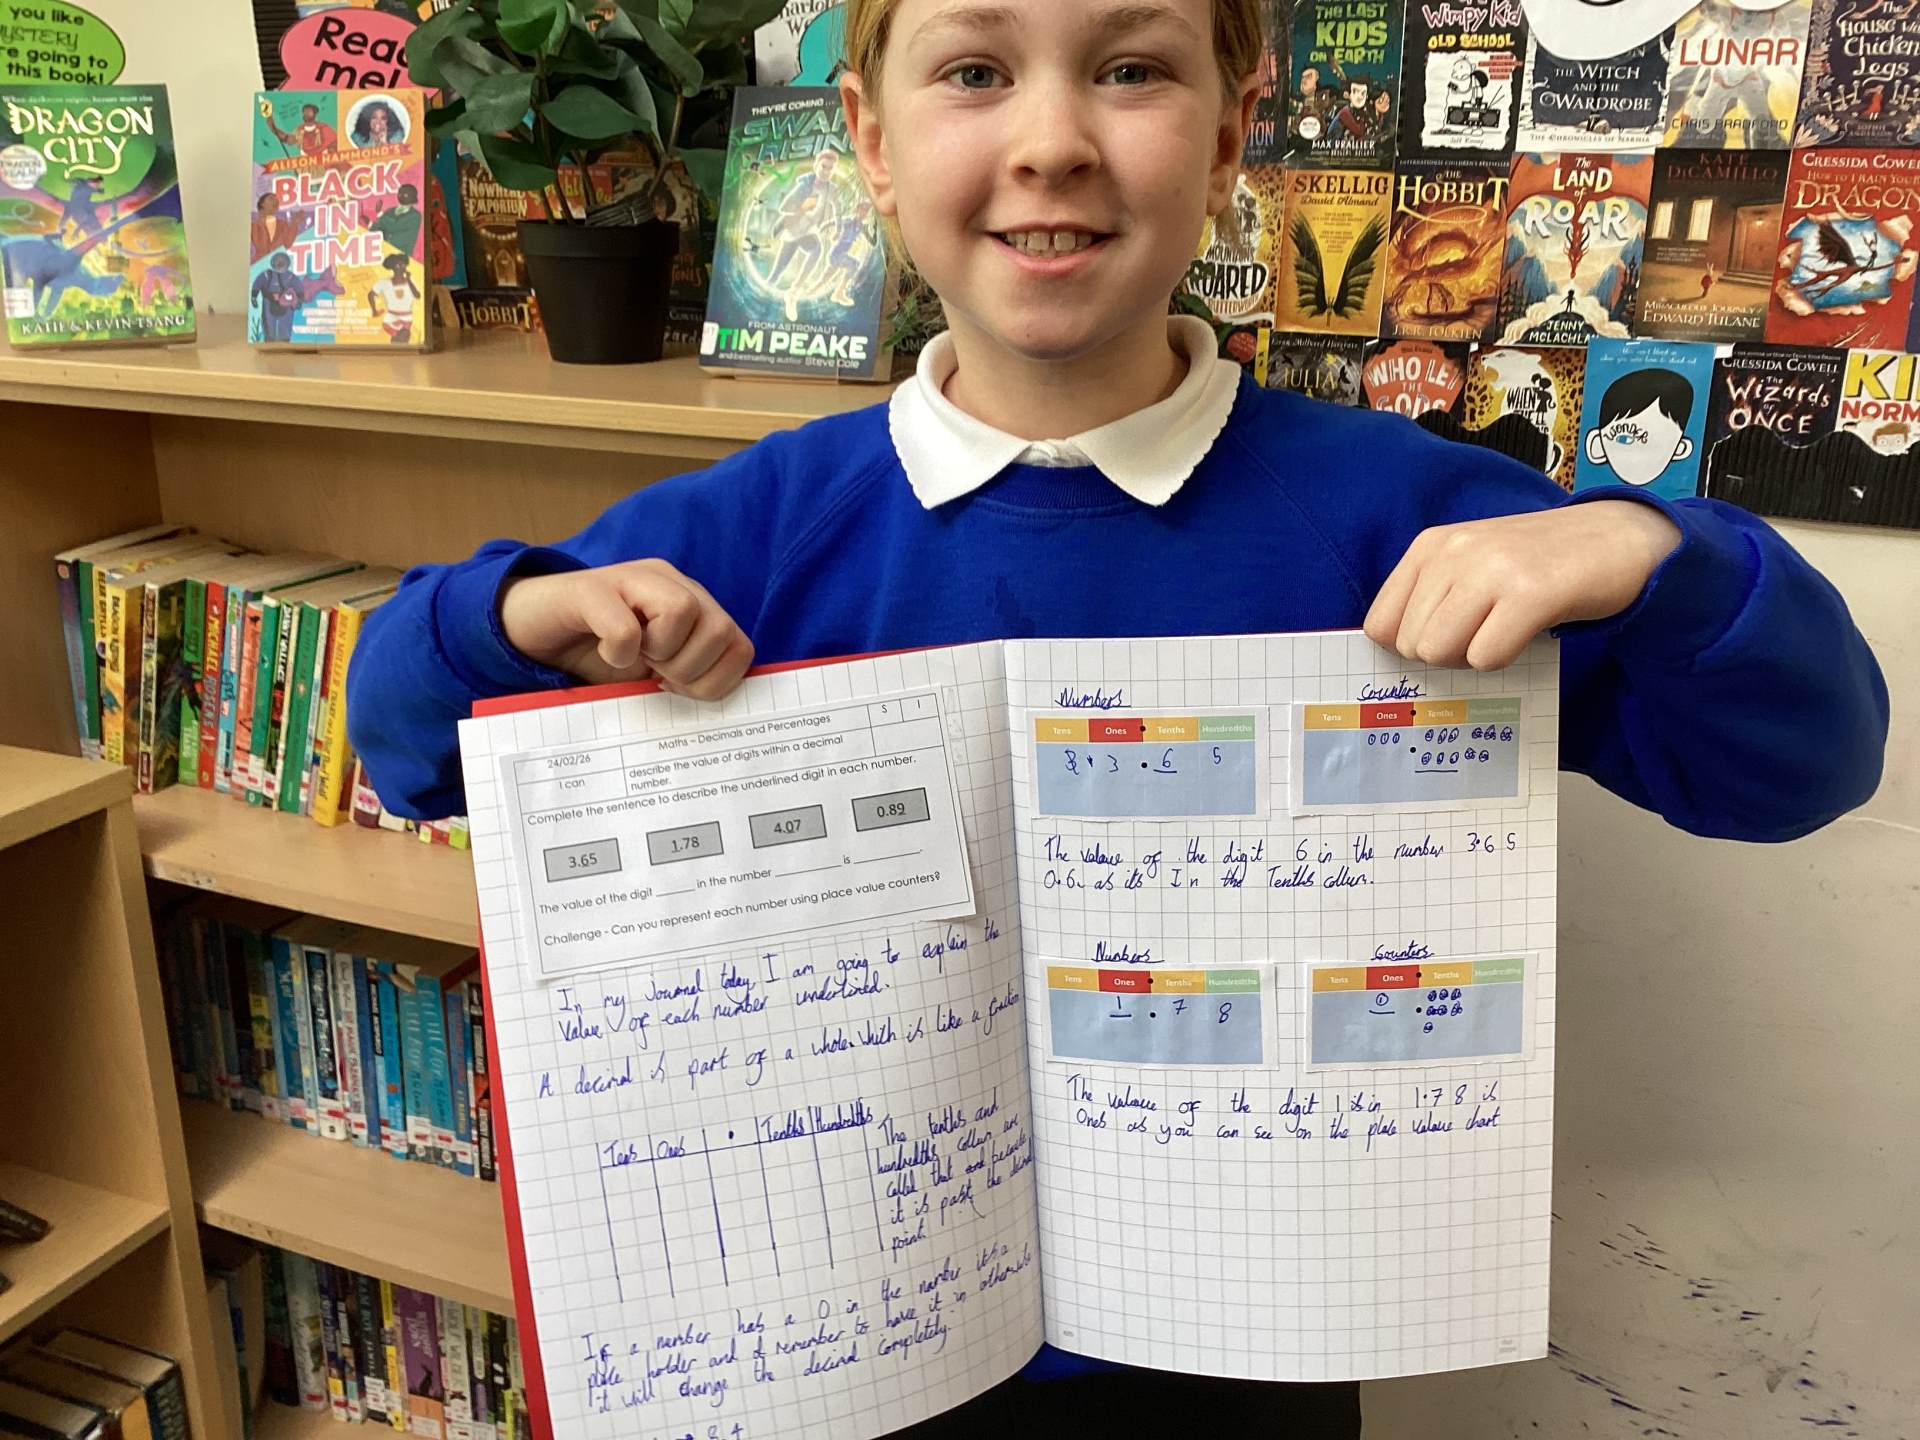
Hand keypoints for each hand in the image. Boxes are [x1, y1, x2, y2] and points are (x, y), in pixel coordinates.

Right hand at [499, 559, 754, 696]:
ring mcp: (631, 579)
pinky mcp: (590, 588)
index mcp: (692, 603)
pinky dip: (618, 652)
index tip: (678, 688)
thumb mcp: (650, 673)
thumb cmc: (595, 655)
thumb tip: (722, 716)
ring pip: (685, 611)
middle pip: (721, 629)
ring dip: (661, 653)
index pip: (740, 646)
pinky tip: (605, 652)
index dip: (715, 679)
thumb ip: (688, 679)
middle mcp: (669, 583)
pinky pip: (625, 627)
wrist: (528, 631)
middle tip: (654, 675)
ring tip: (634, 659)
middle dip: (691, 670)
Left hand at [1364, 501, 1681, 670]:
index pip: (1380, 625)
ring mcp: (1490, 571)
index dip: (1412, 645)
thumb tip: (1395, 653)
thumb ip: (1429, 598)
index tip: (1447, 636)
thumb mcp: (1470, 565)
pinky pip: (1486, 658)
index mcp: (1430, 546)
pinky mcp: (1529, 594)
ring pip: (1441, 652)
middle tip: (1487, 630)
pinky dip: (1506, 658)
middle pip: (1412, 646)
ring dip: (1474, 657)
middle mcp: (1453, 553)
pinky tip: (1528, 631)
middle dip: (1447, 654)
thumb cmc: (1537, 562)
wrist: (1618, 538)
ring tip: (1505, 629)